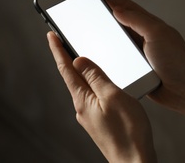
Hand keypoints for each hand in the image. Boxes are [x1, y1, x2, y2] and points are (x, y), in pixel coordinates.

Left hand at [47, 32, 156, 162]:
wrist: (134, 160)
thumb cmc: (127, 130)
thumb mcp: (112, 96)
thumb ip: (95, 76)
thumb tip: (79, 60)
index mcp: (83, 99)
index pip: (66, 69)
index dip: (57, 50)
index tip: (51, 35)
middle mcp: (82, 107)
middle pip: (71, 77)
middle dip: (66, 58)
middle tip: (62, 42)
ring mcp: (90, 115)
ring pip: (83, 87)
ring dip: (81, 71)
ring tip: (81, 58)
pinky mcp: (99, 121)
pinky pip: (92, 96)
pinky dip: (92, 84)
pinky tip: (100, 83)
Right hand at [96, 0, 184, 129]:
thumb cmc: (176, 61)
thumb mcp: (157, 34)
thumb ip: (137, 20)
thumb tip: (117, 10)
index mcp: (150, 24)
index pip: (125, 6)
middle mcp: (144, 36)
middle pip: (118, 20)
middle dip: (102, 10)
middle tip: (85, 3)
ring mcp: (140, 52)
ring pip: (116, 39)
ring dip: (103, 32)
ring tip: (86, 25)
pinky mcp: (136, 68)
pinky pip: (117, 57)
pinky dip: (106, 53)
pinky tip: (96, 53)